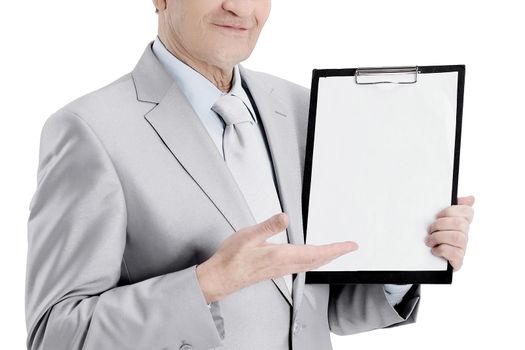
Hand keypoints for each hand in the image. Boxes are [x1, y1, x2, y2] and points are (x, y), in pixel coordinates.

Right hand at [196, 213, 357, 302]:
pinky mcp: (276, 270)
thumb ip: (268, 227)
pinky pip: (302, 266)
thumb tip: (285, 217)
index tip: (350, 246)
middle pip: (317, 260)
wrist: (221, 277)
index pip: (316, 253)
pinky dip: (313, 260)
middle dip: (335, 253)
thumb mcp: (248, 236)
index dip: (336, 249)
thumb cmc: (232, 259)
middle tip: (349, 248)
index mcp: (281, 255)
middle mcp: (284, 265)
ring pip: (310, 264)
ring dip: (326, 257)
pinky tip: (310, 257)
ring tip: (334, 251)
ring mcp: (280, 269)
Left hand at [425, 195, 474, 270]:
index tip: (438, 215)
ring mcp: (462, 248)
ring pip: (457, 237)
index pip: (468, 212)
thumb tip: (471, 198)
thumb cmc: (434, 238)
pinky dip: (441, 250)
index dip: (451, 211)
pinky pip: (454, 253)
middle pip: (460, 224)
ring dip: (439, 237)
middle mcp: (464, 235)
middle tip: (430, 229)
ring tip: (429, 240)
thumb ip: (450, 209)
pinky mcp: (457, 261)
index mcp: (461, 223)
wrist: (425, 261)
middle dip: (440, 225)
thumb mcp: (438, 221)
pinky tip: (434, 250)